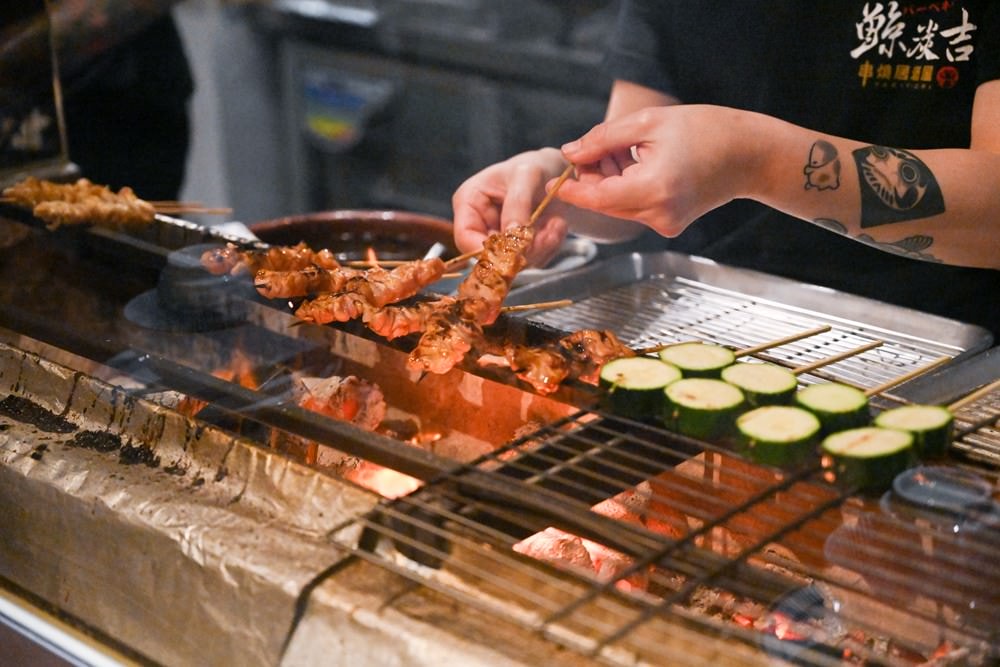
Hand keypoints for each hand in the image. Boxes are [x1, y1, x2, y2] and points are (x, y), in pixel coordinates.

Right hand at [452, 147, 571, 266]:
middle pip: (491, 255)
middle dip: (523, 251)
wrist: (555, 174)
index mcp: (469, 202)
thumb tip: (511, 236)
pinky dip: (549, 248)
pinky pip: (532, 261)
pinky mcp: (517, 250)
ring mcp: (498, 240)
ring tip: (556, 224)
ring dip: (540, 248)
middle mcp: (479, 225)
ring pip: (514, 263)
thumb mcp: (526, 175)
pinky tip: (556, 228)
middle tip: (549, 235)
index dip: (487, 251)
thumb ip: (517, 203)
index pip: (465, 238)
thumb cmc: (535, 166)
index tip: (515, 252)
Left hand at [556, 105, 760, 236]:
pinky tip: (636, 163)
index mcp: (654, 189)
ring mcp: (666, 224)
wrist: (749, 154)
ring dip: (609, 181)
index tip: (551, 181)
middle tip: (589, 150)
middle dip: (591, 178)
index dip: (571, 190)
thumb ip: (604, 139)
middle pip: (605, 203)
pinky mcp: (670, 224)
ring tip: (621, 150)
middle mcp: (659, 215)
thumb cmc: (705, 130)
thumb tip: (570, 153)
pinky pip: (635, 208)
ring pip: (618, 206)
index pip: (597, 198)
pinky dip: (626, 188)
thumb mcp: (648, 123)